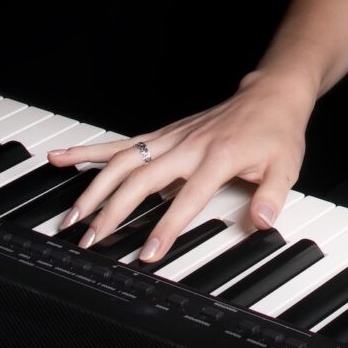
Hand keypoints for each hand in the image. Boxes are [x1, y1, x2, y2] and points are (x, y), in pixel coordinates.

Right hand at [44, 71, 314, 262]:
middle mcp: (189, 145)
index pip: (188, 196)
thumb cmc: (277, 131)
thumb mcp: (286, 166)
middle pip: (142, 178)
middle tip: (89, 239)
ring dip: (94, 186)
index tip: (148, 253)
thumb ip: (272, 195)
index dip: (167, 226)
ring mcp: (173, 137)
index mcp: (219, 156)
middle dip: (113, 210)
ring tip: (71, 215)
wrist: (271, 94)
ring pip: (125, 160)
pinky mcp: (164, 133)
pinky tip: (61, 158)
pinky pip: (123, 143)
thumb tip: (262, 221)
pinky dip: (89, 151)